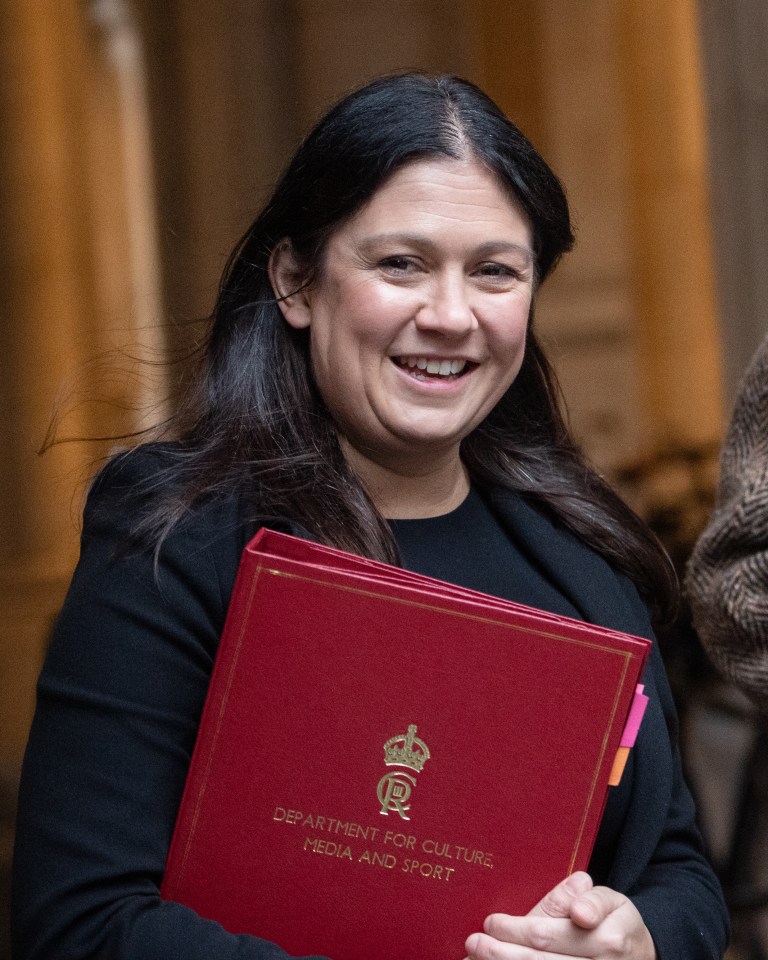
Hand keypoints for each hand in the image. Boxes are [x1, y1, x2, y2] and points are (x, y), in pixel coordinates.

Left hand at [463, 872, 656, 958]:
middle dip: (500, 953)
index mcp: (607, 940)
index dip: (515, 930)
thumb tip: (579, 910)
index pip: (547, 936)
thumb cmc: (615, 923)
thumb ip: (591, 901)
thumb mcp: (610, 903)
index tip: (491, 922)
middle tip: (473, 941)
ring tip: (475, 958)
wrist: (640, 957)